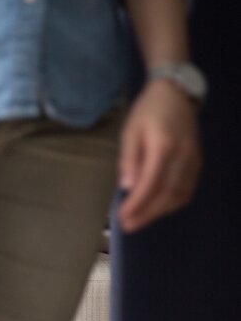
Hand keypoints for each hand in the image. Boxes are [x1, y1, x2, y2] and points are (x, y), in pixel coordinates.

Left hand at [115, 79, 201, 232]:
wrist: (176, 94)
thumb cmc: (148, 111)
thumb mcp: (130, 131)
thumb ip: (129, 159)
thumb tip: (127, 187)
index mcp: (163, 147)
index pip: (150, 184)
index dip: (137, 204)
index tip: (122, 218)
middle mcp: (183, 157)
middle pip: (167, 194)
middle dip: (147, 213)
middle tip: (129, 226)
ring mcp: (194, 160)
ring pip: (180, 195)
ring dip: (160, 211)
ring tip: (140, 220)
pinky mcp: (198, 162)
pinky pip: (188, 189)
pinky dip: (173, 202)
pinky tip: (159, 208)